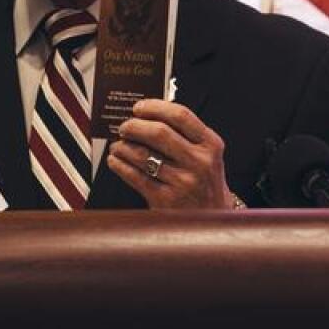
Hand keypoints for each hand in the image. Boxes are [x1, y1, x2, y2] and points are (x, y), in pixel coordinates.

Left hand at [106, 99, 232, 208]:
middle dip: (135, 126)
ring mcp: (183, 182)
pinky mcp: (165, 200)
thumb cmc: (205, 183)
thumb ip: (185, 135)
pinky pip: (135, 176)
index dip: (155, 107)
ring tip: (118, 145)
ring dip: (123, 146)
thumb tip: (147, 116)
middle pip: (159, 132)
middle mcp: (199, 162)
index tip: (139, 107)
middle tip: (124, 127)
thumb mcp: (207, 156)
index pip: (181, 115)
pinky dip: (120, 165)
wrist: (212, 221)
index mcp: (211, 145)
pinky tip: (115, 161)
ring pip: (143, 155)